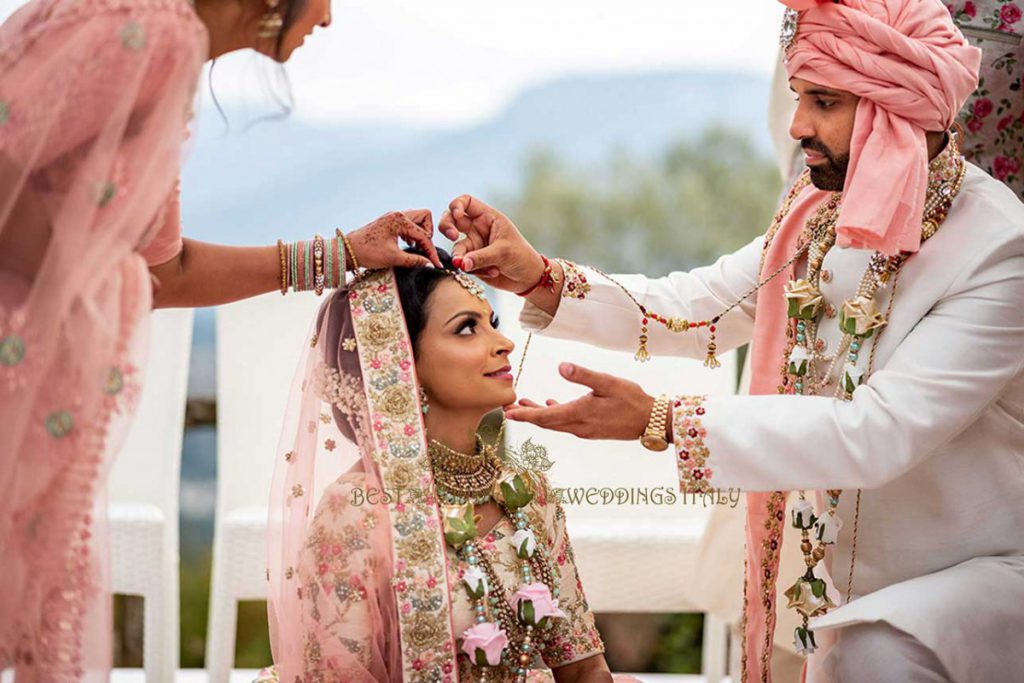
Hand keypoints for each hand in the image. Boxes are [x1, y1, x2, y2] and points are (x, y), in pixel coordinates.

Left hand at [347, 209, 442, 268]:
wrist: (347, 250)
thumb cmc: (367, 252)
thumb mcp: (393, 258)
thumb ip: (414, 261)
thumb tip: (430, 265)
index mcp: (399, 220)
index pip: (424, 235)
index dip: (431, 251)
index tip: (436, 264)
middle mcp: (397, 215)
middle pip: (425, 217)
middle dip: (428, 233)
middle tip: (424, 248)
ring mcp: (393, 217)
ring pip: (417, 219)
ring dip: (420, 233)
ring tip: (415, 248)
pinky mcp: (389, 222)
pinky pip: (408, 224)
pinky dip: (412, 233)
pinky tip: (407, 245)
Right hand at [438, 195, 544, 292]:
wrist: (528, 278)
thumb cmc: (521, 257)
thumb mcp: (503, 253)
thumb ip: (480, 257)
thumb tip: (459, 263)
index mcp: (487, 217)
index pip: (466, 202)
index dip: (456, 205)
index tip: (457, 216)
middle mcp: (477, 229)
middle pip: (451, 220)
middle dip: (447, 227)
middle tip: (453, 237)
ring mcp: (473, 246)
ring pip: (456, 248)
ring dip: (462, 258)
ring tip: (473, 267)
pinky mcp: (471, 262)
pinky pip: (464, 264)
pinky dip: (474, 270)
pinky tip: (493, 272)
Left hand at [504, 363, 655, 440]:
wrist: (652, 421)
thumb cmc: (632, 400)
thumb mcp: (608, 382)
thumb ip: (583, 375)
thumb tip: (561, 366)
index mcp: (579, 414)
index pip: (545, 418)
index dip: (525, 415)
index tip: (508, 412)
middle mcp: (579, 426)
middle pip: (546, 423)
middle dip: (526, 416)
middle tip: (508, 409)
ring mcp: (585, 430)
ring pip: (555, 424)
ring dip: (539, 416)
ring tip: (524, 406)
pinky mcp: (591, 429)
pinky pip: (566, 424)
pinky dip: (554, 416)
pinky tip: (551, 405)